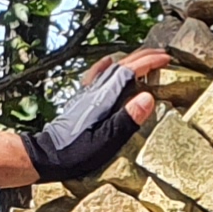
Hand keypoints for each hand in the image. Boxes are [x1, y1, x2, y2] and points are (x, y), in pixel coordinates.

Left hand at [19, 50, 166, 183]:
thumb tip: (148, 97)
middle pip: (123, 65)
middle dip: (145, 57)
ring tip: (145, 57)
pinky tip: (108, 61)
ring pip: (112, 68)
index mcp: (105, 99)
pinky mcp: (81, 99)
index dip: (150, 63)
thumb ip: (127, 119)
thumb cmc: (75, 152)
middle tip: (164, 55)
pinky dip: (105, 65)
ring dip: (131, 59)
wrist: (46, 155)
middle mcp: (96, 91)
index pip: (131, 72)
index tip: (167, 60)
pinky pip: (96, 75)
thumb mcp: (106, 141)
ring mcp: (87, 93)